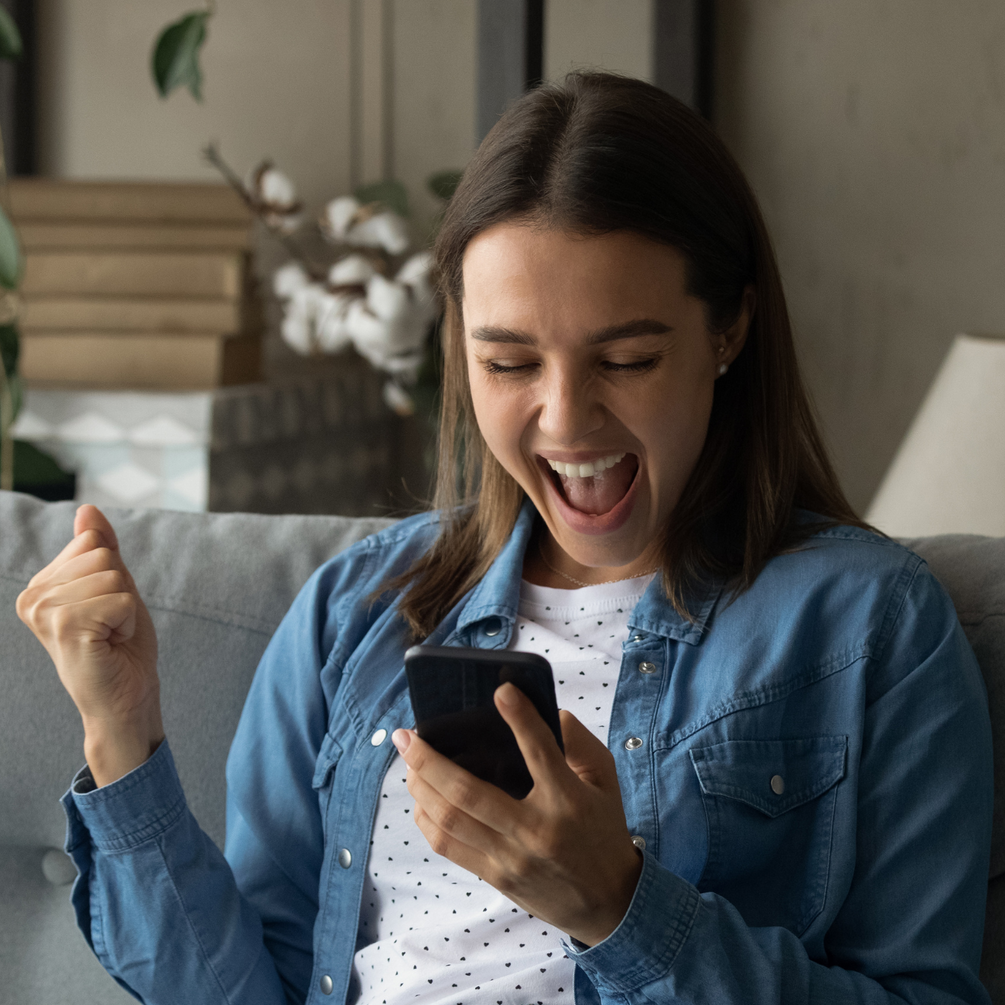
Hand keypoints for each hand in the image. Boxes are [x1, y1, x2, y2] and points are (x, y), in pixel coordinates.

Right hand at [16, 505, 162, 785]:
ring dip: (126, 607)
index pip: (92, 542)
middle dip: (122, 590)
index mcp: (40, 586)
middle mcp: (32, 597)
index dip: (115, 575)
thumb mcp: (115, 588)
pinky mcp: (65, 627)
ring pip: (112, 575)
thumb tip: (87, 509)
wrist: (126, 698)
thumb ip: (101, 549)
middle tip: (111, 626)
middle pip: (102, 555)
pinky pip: (119, 599)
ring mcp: (45, 612)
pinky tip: (112, 644)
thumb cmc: (121, 647)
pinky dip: (128, 620)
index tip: (106, 610)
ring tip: (110, 636)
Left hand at [393, 683, 642, 946]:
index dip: (520, 718)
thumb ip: (581, 743)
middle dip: (429, 760)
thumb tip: (550, 712)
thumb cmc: (604, 830)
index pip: (540, 751)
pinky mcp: (497, 877)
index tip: (500, 691)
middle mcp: (535, 830)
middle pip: (468, 792)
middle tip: (405, 735)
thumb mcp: (606, 781)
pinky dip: (427, 819)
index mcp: (568, 800)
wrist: (609, 902)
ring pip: (450, 820)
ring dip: (420, 787)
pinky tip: (420, 797)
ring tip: (407, 761)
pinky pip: (449, 847)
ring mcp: (511, 858)